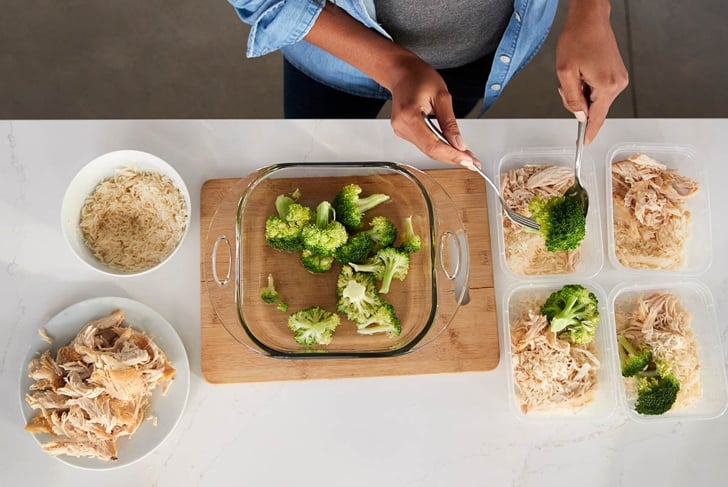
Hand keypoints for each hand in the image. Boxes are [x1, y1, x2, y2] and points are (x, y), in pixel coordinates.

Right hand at [304, 3, 474, 166]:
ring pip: (427, 150)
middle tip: (473, 162)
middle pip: (430, 151)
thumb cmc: (419, 77)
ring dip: (447, 155)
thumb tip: (459, 144)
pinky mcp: (404, 132)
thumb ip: (450, 123)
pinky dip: (439, 148)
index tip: (468, 161)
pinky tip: (452, 149)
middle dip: (453, 158)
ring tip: (466, 157)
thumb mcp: (442, 96)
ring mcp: (401, 131)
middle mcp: (401, 127)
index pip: (432, 144)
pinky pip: (424, 144)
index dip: (451, 155)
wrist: (401, 72)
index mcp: (409, 116)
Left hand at [556, 0, 627, 143]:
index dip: (588, 133)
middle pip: (594, 109)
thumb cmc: (577, 38)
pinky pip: (599, 91)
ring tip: (576, 72)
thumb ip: (572, 98)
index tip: (584, 145)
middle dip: (577, 103)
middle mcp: (617, 84)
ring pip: (595, 100)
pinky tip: (583, 72)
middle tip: (568, 82)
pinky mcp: (617, 74)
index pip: (597, 118)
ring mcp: (619, 79)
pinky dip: (587, 87)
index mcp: (606, 86)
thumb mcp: (565, 72)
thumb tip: (579, 116)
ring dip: (581, 92)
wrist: (590, 18)